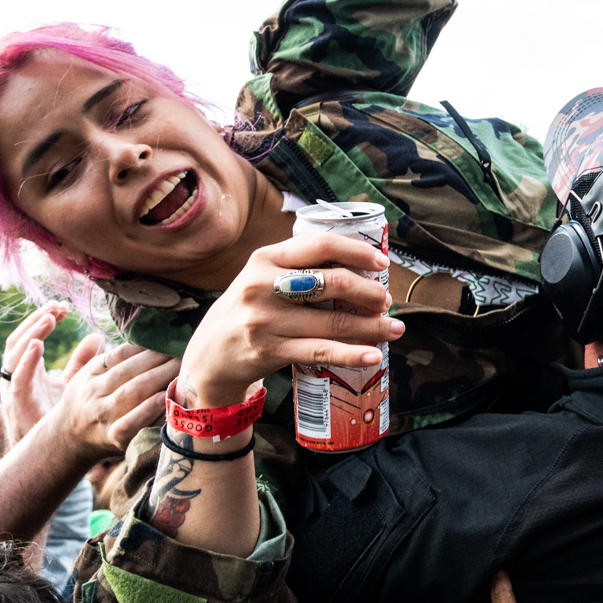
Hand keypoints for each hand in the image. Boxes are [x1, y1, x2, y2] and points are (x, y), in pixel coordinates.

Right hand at [3, 317, 106, 446]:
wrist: (50, 451)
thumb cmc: (56, 416)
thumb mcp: (72, 383)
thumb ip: (81, 362)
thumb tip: (97, 336)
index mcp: (29, 370)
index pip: (31, 337)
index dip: (43, 320)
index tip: (62, 307)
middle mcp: (16, 376)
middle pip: (19, 340)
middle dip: (36, 321)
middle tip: (56, 307)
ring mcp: (14, 389)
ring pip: (13, 355)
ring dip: (31, 334)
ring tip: (48, 319)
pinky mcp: (17, 404)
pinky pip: (17, 378)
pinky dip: (26, 360)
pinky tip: (38, 345)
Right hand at [37, 337, 179, 466]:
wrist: (68, 440)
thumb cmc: (86, 402)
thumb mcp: (80, 376)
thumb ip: (90, 354)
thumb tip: (99, 335)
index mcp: (90, 374)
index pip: (120, 354)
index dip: (146, 345)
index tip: (168, 338)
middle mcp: (94, 393)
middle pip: (130, 372)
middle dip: (159, 359)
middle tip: (183, 350)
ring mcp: (103, 416)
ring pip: (132, 393)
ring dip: (159, 378)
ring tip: (182, 367)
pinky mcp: (113, 438)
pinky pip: (129, 424)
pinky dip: (146, 411)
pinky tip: (164, 399)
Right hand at [178, 233, 404, 407]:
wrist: (208, 357)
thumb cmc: (247, 310)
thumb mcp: (262, 277)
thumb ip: (299, 267)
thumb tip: (360, 264)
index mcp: (265, 258)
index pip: (321, 245)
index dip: (357, 251)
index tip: (382, 262)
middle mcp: (262, 285)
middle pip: (334, 283)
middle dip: (370, 293)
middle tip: (386, 301)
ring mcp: (264, 320)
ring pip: (333, 322)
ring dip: (372, 326)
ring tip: (394, 328)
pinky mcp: (268, 351)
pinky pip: (320, 351)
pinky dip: (352, 353)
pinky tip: (374, 355)